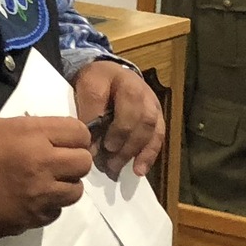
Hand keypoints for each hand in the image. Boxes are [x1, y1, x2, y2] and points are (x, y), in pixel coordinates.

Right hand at [0, 115, 92, 240]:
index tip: (65, 142)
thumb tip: (55, 138)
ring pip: (75, 191)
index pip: (80, 133)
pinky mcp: (31, 219)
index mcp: (32, 136)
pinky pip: (55, 212)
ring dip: (64, 186)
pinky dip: (48, 206)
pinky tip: (30, 200)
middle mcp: (42, 165)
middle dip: (74, 162)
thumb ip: (32, 130)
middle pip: (84, 163)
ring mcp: (39, 196)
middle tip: (57, 163)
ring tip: (45, 183)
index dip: (75, 137)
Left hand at [74, 60, 164, 179]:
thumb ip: (89, 113)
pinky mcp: (159, 117)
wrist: (114, 75)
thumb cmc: (99, 83)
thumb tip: (92, 147)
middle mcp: (142, 91)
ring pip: (151, 128)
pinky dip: (149, 155)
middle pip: (139, 117)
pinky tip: (139, 170)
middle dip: (123, 141)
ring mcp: (153, 104)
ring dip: (135, 151)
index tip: (94, 146)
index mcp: (121, 79)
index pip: (115, 102)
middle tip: (106, 161)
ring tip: (118, 168)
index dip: (104, 124)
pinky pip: (158, 136)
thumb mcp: (87, 89)